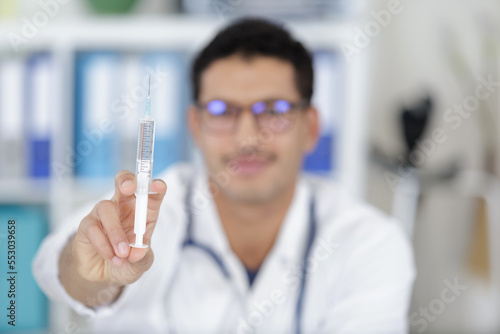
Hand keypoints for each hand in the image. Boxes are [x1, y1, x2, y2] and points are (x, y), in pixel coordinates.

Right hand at [72, 170, 166, 285]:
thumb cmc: (128, 262)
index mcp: (144, 211)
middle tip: (129, 187)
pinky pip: (93, 228)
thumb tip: (137, 252)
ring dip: (115, 232)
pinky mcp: (87, 225)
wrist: (104, 276)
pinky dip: (104, 245)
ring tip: (123, 253)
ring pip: (106, 208)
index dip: (156, 186)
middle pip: (123, 183)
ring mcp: (104, 214)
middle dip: (126, 180)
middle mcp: (124, 206)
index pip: (151, 193)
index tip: (159, 186)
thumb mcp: (141, 263)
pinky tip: (113, 258)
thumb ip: (142, 257)